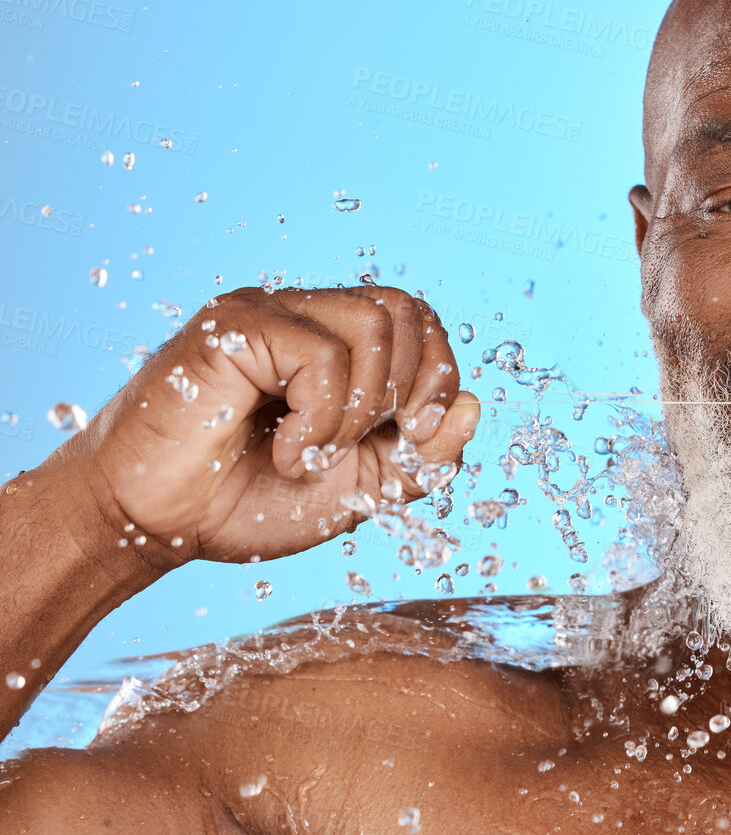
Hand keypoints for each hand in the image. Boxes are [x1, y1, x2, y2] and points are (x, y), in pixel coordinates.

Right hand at [57, 286, 479, 567]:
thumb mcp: (360, 488)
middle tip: (370, 447)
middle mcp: (302, 316)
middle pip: (405, 309)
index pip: (418, 319)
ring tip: (315, 454)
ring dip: (361, 410)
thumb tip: (472, 407)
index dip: (439, 374)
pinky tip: (287, 453)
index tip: (417, 437)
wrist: (155, 525)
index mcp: (333, 343)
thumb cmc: (245, 501)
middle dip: (411, 389)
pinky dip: (321, 418)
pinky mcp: (233, 327)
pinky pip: (319, 354)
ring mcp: (266, 314)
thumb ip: (421, 456)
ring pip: (373, 324)